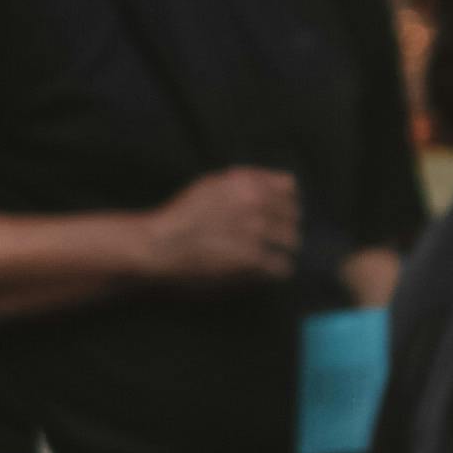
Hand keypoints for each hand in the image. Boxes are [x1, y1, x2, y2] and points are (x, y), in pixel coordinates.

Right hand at [137, 167, 302, 288]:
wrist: (159, 244)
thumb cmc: (181, 215)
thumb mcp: (211, 184)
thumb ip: (244, 181)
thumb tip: (278, 184)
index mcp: (247, 182)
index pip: (290, 188)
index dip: (283, 202)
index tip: (275, 214)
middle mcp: (256, 202)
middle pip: (294, 216)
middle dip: (283, 228)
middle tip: (270, 240)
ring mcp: (256, 230)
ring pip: (292, 242)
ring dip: (281, 250)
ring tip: (268, 258)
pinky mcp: (252, 258)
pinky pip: (282, 266)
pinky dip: (276, 271)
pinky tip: (264, 272)